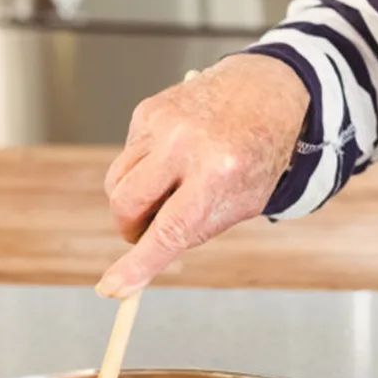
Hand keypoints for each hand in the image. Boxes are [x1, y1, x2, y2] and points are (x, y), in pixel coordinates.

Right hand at [95, 54, 309, 297]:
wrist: (265, 88)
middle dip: (130, 230)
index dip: (138, 264)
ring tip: (170, 188)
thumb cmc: (257, 152)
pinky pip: (127, 157)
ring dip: (134, 200)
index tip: (112, 289)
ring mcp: (164, 122)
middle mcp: (188, 143)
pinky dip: (143, 168)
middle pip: (127, 205)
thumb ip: (195, 229)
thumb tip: (143, 259)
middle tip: (147, 233)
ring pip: (117, 182)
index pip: (170, 229)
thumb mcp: (245, 199)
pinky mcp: (149, 109)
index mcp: (221, 170)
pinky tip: (173, 156)